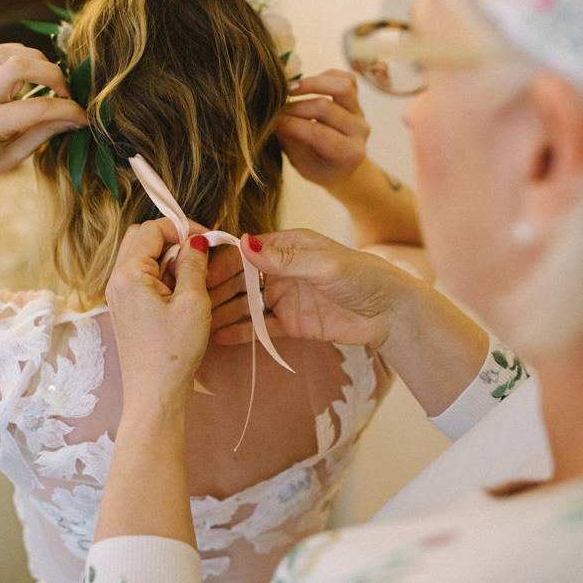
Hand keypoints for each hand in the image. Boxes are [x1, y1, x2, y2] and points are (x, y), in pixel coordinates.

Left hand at [0, 43, 87, 183]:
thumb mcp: (14, 157)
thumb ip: (43, 135)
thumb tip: (75, 119)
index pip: (37, 108)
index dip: (67, 109)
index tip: (83, 116)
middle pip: (18, 67)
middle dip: (52, 74)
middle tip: (66, 93)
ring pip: (7, 52)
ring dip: (37, 60)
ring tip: (50, 80)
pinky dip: (21, 54)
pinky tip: (33, 71)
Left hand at [105, 220, 211, 417]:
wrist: (155, 394)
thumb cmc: (173, 352)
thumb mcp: (192, 302)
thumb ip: (193, 264)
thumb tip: (196, 240)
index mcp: (128, 274)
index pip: (151, 229)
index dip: (181, 228)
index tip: (207, 240)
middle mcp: (117, 280)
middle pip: (142, 239)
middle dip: (172, 240)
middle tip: (198, 255)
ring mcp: (120, 295)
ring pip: (142, 257)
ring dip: (168, 258)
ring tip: (192, 277)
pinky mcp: (127, 308)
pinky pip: (143, 278)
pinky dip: (163, 276)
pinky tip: (182, 293)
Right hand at [210, 228, 413, 351]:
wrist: (393, 314)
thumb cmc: (365, 278)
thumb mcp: (324, 265)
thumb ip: (284, 260)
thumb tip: (245, 244)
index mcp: (288, 246)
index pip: (245, 252)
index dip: (220, 263)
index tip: (197, 276)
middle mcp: (282, 269)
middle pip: (240, 279)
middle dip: (215, 291)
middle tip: (189, 305)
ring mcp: (285, 297)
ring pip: (246, 304)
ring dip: (223, 313)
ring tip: (197, 325)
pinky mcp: (291, 323)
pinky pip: (260, 327)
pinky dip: (241, 332)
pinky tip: (218, 338)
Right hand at [277, 70, 368, 190]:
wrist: (342, 167)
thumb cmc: (319, 168)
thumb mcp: (301, 164)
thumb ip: (289, 140)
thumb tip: (271, 117)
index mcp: (349, 153)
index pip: (317, 133)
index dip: (291, 124)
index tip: (270, 122)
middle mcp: (360, 131)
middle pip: (325, 107)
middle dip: (294, 107)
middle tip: (275, 110)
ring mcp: (360, 112)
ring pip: (341, 86)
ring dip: (312, 83)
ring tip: (289, 89)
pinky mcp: (357, 99)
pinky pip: (346, 78)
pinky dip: (326, 76)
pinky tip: (307, 85)